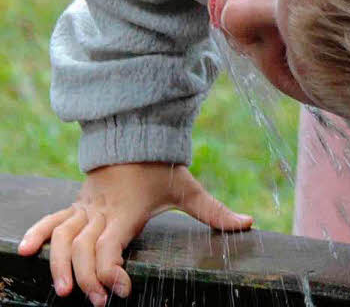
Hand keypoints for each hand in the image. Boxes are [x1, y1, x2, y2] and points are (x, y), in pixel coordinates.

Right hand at [17, 163, 252, 305]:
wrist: (137, 134)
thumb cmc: (162, 166)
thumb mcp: (188, 188)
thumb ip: (215, 210)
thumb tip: (248, 223)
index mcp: (127, 210)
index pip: (110, 245)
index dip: (110, 270)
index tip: (120, 290)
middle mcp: (101, 210)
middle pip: (84, 248)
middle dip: (87, 277)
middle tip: (96, 302)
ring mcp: (86, 206)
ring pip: (63, 236)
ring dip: (59, 263)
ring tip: (61, 291)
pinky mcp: (77, 204)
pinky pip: (52, 219)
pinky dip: (38, 234)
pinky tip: (26, 252)